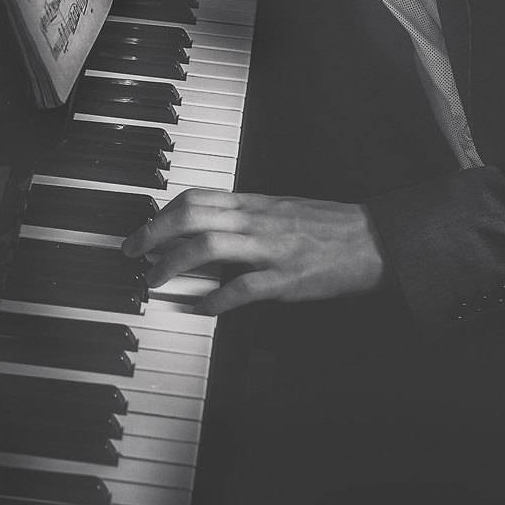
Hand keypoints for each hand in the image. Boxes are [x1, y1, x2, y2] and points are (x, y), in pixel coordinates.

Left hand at [122, 188, 385, 313]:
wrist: (372, 240)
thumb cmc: (327, 226)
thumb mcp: (281, 210)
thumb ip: (245, 216)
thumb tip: (208, 226)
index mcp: (255, 203)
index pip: (198, 196)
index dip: (163, 212)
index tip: (145, 229)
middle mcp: (257, 220)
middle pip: (192, 216)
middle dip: (153, 233)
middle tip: (132, 252)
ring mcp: (270, 248)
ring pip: (209, 246)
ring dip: (173, 264)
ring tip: (155, 280)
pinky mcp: (285, 278)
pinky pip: (241, 288)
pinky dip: (214, 300)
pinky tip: (199, 308)